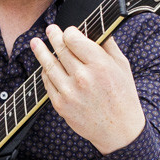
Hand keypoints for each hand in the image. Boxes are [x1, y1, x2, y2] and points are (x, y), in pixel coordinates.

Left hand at [30, 25, 145, 155]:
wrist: (119, 131)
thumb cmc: (123, 97)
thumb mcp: (123, 67)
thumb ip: (108, 45)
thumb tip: (96, 29)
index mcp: (100, 65)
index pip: (74, 39)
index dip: (69, 32)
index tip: (69, 31)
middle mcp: (83, 77)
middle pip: (60, 49)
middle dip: (53, 36)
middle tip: (50, 30)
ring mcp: (69, 92)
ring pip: (49, 65)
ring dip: (41, 52)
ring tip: (36, 43)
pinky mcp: (61, 105)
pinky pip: (48, 83)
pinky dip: (45, 73)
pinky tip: (45, 67)